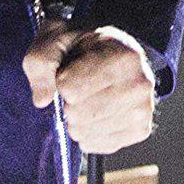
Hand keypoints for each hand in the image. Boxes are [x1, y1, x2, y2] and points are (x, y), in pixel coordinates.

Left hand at [24, 23, 157, 155]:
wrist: (113, 51)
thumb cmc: (82, 45)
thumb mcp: (54, 38)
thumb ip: (40, 61)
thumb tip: (42, 100)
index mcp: (122, 55)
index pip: (70, 89)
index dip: (60, 81)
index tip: (70, 70)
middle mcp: (140, 83)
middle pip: (78, 114)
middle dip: (67, 103)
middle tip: (79, 87)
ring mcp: (144, 110)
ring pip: (85, 132)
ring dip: (76, 120)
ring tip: (88, 99)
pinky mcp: (140, 130)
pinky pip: (96, 145)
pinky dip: (87, 133)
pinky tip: (95, 114)